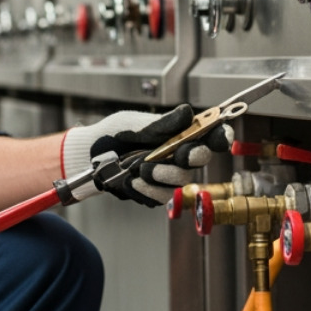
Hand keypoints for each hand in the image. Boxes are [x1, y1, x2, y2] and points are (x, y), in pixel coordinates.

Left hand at [61, 105, 232, 206]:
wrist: (89, 158)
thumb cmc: (113, 135)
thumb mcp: (135, 124)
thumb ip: (162, 124)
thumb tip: (187, 112)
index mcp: (179, 134)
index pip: (210, 135)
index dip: (221, 136)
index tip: (221, 138)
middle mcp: (178, 155)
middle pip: (200, 161)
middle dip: (186, 159)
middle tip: (173, 156)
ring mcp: (168, 176)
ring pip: (181, 182)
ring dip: (160, 176)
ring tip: (137, 169)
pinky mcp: (155, 193)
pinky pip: (161, 197)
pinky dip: (145, 190)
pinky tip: (131, 181)